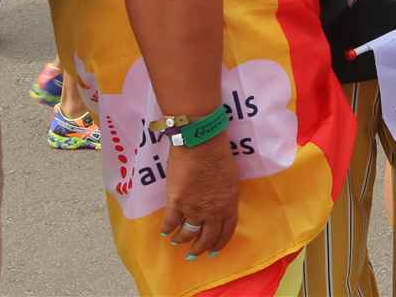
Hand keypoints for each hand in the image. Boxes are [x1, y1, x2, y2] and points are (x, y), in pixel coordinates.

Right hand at [160, 139, 239, 258]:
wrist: (200, 142)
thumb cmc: (218, 153)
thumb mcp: (230, 178)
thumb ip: (225, 195)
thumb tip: (218, 204)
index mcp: (229, 204)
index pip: (226, 231)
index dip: (219, 243)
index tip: (213, 250)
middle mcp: (213, 211)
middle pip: (207, 237)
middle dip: (200, 248)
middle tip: (194, 254)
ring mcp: (194, 208)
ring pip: (188, 233)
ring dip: (182, 240)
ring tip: (177, 242)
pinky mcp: (177, 202)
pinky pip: (170, 222)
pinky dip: (167, 229)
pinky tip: (165, 231)